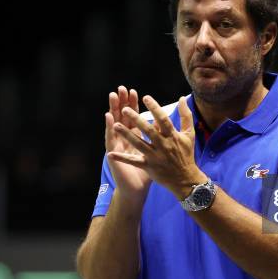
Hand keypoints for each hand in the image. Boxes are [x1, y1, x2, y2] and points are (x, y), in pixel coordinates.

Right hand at [105, 86, 151, 201]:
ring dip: (113, 112)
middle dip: (122, 103)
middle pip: (122, 118)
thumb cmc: (148, 171)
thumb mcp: (157, 152)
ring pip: (115, 126)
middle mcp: (125, 140)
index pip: (133, 117)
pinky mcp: (114, 155)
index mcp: (136, 137)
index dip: (133, 104)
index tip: (134, 91)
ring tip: (112, 98)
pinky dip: (109, 129)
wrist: (137, 189)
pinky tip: (108, 118)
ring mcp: (118, 146)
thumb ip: (162, 137)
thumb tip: (169, 125)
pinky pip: (111, 140)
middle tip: (120, 89)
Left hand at [107, 95, 206, 199]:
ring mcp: (155, 157)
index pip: (163, 119)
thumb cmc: (186, 154)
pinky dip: (122, 158)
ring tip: (115, 125)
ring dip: (126, 135)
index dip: (155, 108)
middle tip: (124, 109)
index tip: (145, 97)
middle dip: (136, 119)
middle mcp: (163, 145)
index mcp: (173, 136)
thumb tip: (182, 98)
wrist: (185, 178)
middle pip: (148, 130)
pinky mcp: (149, 167)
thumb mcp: (189, 134)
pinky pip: (134, 162)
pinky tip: (110, 154)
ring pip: (139, 144)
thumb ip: (186, 116)